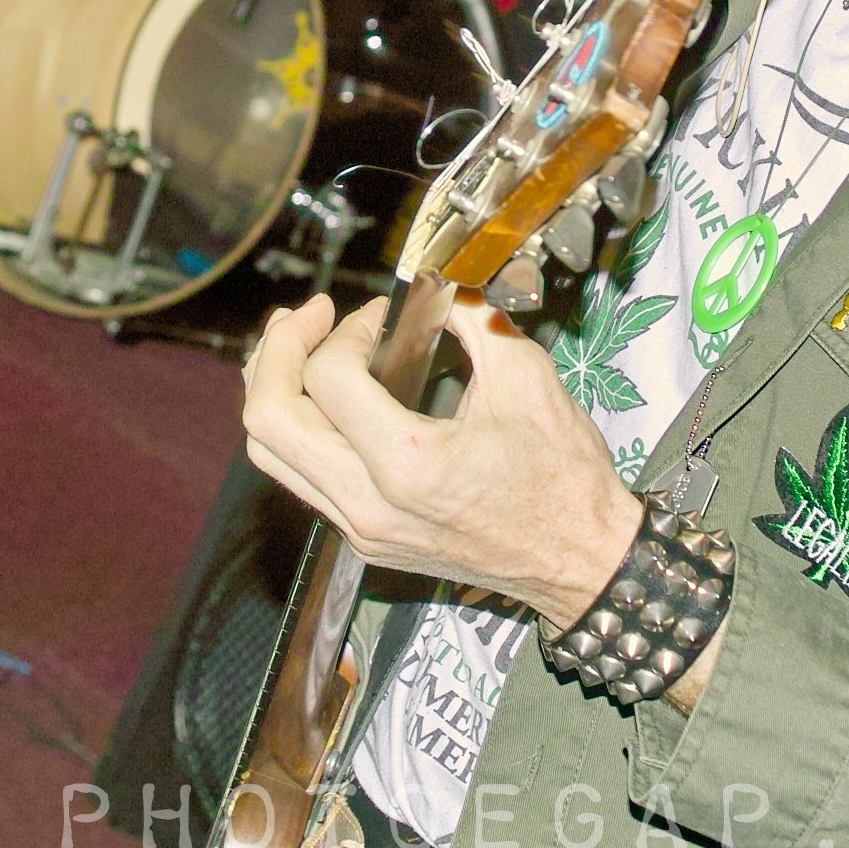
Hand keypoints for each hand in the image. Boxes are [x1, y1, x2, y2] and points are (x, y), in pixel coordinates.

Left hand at [241, 292, 640, 627]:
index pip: (327, 376)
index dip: (346, 327)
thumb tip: (433, 287)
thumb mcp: (527, 375)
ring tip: (296, 345)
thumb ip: (471, 318)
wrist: (581, 560)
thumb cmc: (563, 476)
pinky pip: (300, 478)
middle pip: (267, 419)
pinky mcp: (364, 540)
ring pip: (270, 454)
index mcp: (409, 464)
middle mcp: (370, 505)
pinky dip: (296, 427)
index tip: (381, 314)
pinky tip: (322, 396)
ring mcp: (361, 529)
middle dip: (276, 351)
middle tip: (308, 315)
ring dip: (272, 389)